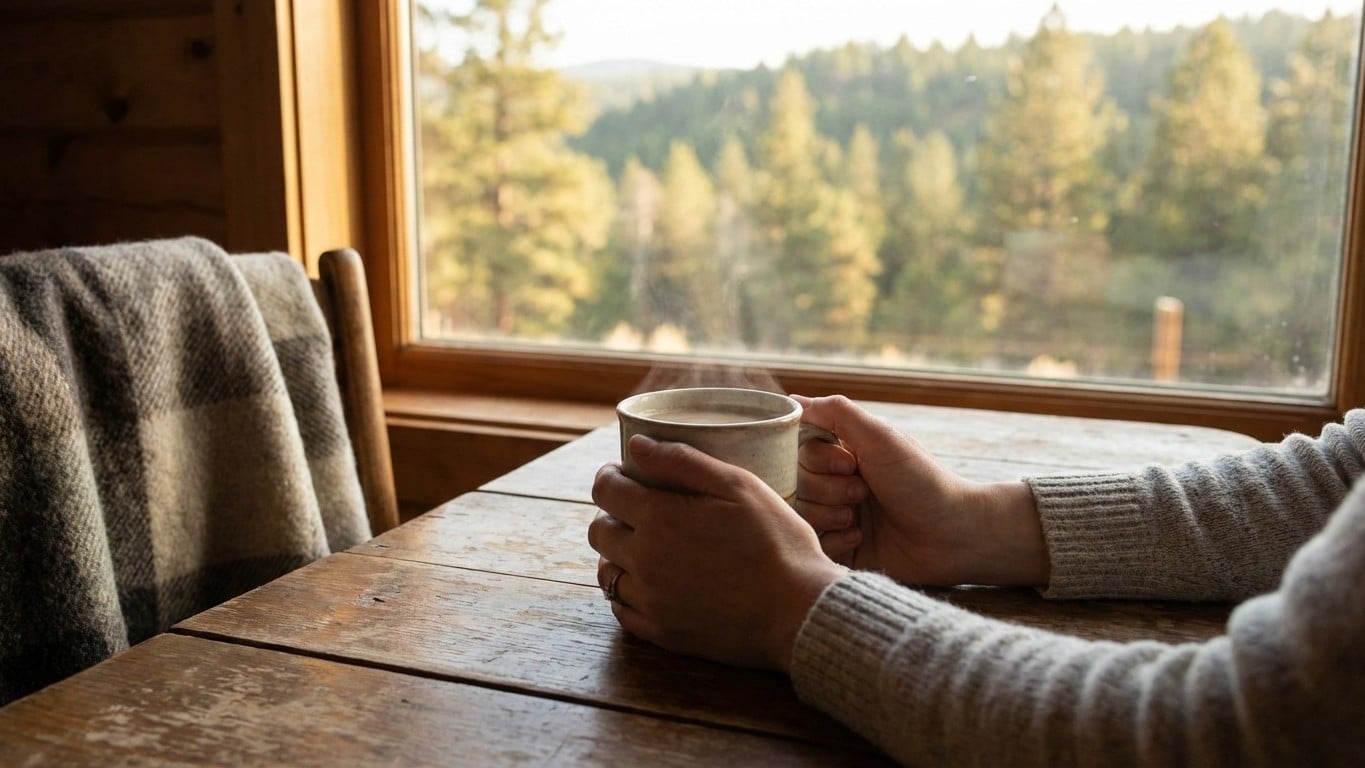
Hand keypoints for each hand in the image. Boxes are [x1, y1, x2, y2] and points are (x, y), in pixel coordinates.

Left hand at [588, 434, 843, 671]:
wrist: (800, 611)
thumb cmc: (777, 542)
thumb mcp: (739, 486)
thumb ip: (683, 461)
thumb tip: (635, 444)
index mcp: (660, 518)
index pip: (605, 490)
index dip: (610, 477)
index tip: (624, 475)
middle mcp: (644, 560)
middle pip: (598, 531)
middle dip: (611, 514)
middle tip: (639, 511)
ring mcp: (650, 600)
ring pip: (607, 572)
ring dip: (618, 555)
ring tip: (646, 548)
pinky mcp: (662, 632)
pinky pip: (622, 610)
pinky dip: (628, 593)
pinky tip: (653, 584)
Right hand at [793, 395, 1047, 586]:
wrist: (953, 535)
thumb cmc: (922, 480)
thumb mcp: (881, 437)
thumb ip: (836, 412)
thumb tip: (793, 399)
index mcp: (844, 453)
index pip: (799, 450)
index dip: (820, 460)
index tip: (852, 464)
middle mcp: (837, 482)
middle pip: (797, 482)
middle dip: (829, 489)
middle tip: (863, 492)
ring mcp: (837, 516)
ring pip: (801, 513)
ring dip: (830, 515)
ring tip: (861, 519)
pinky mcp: (840, 549)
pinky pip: (813, 543)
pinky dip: (835, 541)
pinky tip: (861, 539)